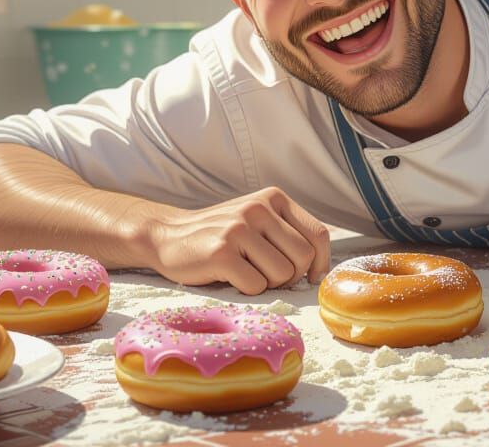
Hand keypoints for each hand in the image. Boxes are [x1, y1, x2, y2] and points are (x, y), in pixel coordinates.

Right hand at [148, 186, 330, 294]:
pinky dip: (247, 290)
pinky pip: (256, 286)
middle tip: (266, 275)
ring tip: (245, 272)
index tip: (310, 278)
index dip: (321, 262)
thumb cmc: (221, 236)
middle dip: (290, 276)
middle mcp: (258, 209)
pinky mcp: (221, 253)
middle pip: (303, 257)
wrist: (167, 235)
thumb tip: (321, 269)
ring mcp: (239, 229)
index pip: (318, 234)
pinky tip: (229, 277)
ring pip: (282, 274)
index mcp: (274, 198)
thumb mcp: (257, 220)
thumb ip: (288, 233)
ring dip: (268, 284)